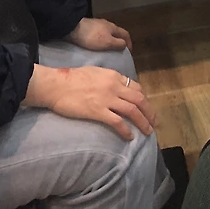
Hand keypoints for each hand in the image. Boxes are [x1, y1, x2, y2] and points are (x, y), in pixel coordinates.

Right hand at [24, 64, 156, 140]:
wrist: (56, 85)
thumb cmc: (71, 78)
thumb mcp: (95, 72)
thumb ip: (108, 79)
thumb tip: (116, 86)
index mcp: (114, 76)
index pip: (136, 87)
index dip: (143, 99)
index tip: (145, 108)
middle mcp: (114, 86)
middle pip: (139, 99)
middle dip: (149, 112)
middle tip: (154, 122)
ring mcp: (107, 99)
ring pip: (133, 111)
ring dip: (143, 122)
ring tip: (147, 131)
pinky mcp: (98, 111)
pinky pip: (117, 122)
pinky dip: (126, 130)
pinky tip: (129, 136)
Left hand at [68, 17, 131, 52]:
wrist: (73, 28)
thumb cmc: (92, 37)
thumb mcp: (108, 42)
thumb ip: (118, 44)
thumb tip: (125, 45)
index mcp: (113, 27)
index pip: (126, 34)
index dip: (129, 43)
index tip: (129, 52)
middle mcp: (107, 24)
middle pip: (117, 33)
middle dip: (119, 42)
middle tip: (118, 52)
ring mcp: (97, 25)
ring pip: (108, 33)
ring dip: (110, 41)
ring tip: (108, 50)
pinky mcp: (89, 27)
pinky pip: (99, 34)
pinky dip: (101, 40)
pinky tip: (97, 45)